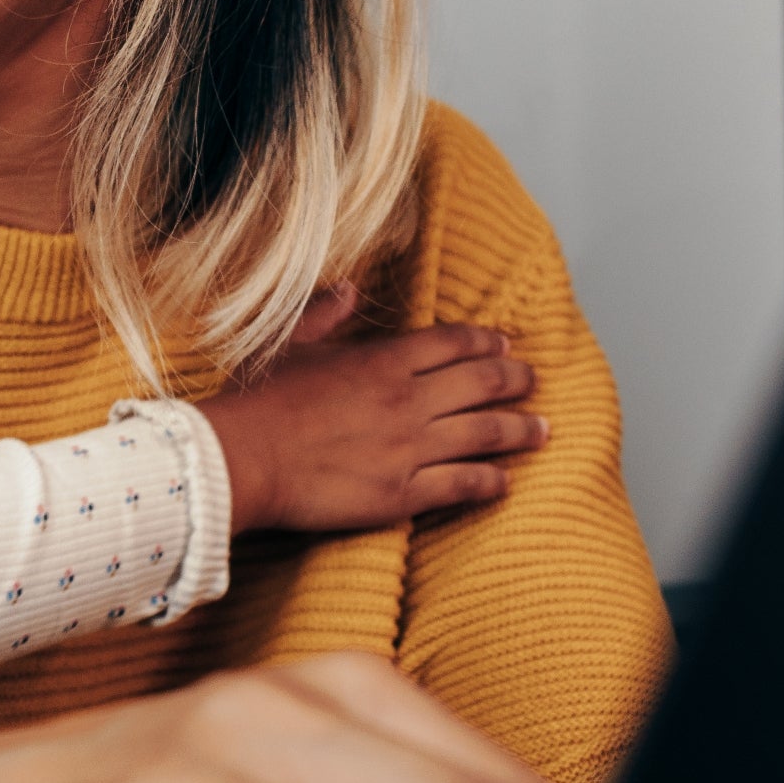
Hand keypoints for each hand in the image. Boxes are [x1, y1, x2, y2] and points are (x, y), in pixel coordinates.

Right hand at [201, 288, 545, 533]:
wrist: (241, 459)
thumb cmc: (257, 401)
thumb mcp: (289, 343)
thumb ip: (326, 314)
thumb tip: (350, 289)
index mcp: (383, 360)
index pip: (453, 343)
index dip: (487, 343)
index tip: (507, 345)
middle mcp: (407, 399)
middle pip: (482, 383)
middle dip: (517, 380)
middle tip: (535, 381)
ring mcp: (409, 447)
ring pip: (485, 434)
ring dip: (520, 430)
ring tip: (542, 430)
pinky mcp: (402, 493)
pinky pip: (462, 484)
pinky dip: (491, 482)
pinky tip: (506, 482)